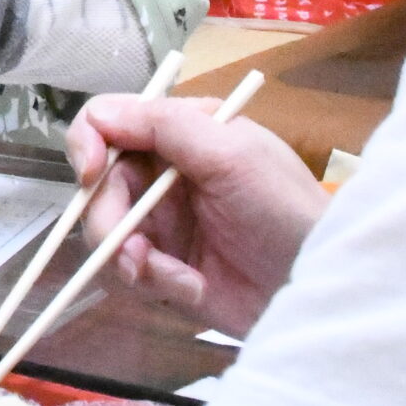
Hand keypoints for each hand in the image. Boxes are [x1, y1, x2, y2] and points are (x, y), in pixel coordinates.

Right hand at [65, 93, 328, 337]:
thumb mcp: (233, 155)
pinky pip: (127, 272)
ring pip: (104, 232)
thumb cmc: (285, 210)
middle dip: (108, 221)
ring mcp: (162, 222)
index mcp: (179, 133)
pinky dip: (153, 282)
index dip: (88, 144)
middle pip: (97, 186)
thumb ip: (166, 126)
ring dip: (129, 259)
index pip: (108, 121)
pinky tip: (191, 289)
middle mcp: (162, 173)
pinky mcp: (164, 267)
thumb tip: (98, 116)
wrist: (317, 287)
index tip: (91, 175)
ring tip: (172, 278)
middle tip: (134, 253)